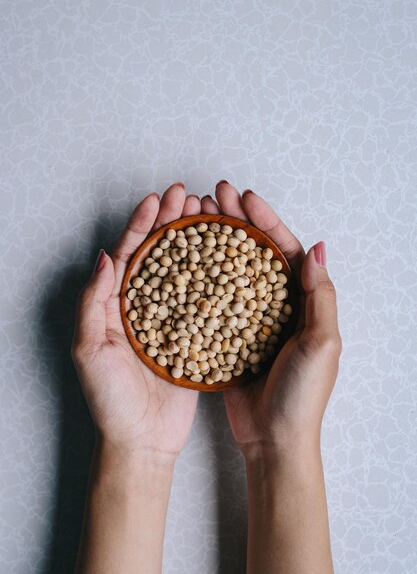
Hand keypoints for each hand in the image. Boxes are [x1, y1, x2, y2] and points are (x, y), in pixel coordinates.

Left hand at [71, 183, 200, 460]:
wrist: (142, 441)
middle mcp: (143, 306)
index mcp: (115, 304)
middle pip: (158, 253)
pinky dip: (214, 274)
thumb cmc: (110, 400)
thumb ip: (94, 302)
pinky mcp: (193, 334)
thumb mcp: (89, 350)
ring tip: (209, 214)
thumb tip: (103, 255)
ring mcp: (170, 318)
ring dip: (194, 240)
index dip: (142, 224)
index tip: (158, 199)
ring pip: (183, 269)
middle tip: (189, 196)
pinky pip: (204, 298)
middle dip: (171, 221)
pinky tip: (227, 256)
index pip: (128, 253)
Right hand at [202, 182, 341, 453]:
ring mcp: (249, 317)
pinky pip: (212, 299)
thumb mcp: (322, 344)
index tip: (244, 198)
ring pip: (230, 270)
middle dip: (236, 221)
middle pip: (254, 252)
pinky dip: (200, 277)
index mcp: (302, 301)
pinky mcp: (227, 335)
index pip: (284, 249)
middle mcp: (275, 304)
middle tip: (214, 195)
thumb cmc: (302, 395)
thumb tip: (318, 248)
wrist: (273, 439)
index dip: (265, 220)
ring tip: (195, 217)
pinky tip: (182, 261)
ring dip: (215, 242)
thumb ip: (321, 296)